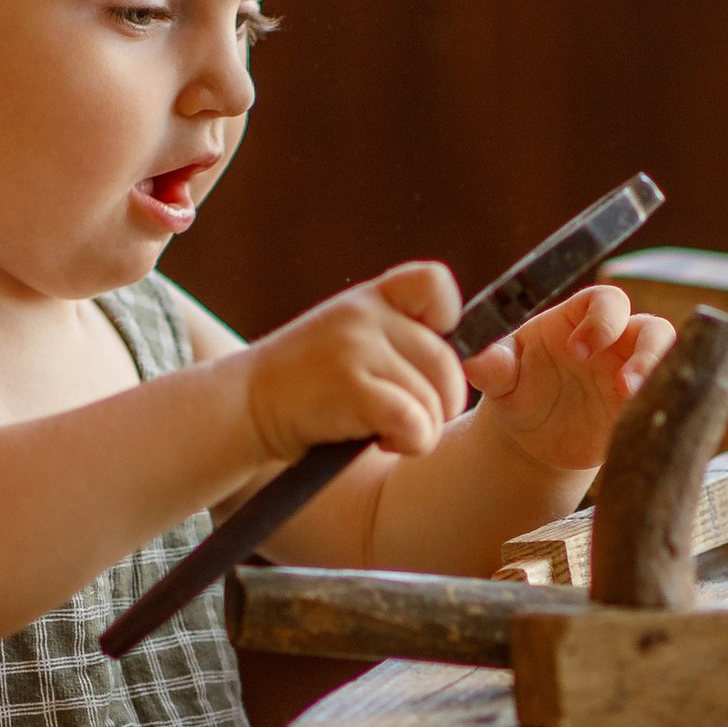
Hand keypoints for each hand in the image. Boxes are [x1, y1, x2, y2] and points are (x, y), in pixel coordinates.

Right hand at [240, 261, 470, 464]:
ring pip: (434, 399)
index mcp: (372, 298)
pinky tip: (380, 441)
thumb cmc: (308, 386)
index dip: (449, 322)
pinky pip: (415, 422)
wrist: (243, 407)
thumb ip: (403, 339)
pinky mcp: (350, 387)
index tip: (425, 355)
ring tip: (381, 430)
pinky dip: (410, 443)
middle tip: (406, 418)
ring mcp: (356, 346)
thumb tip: (484, 358)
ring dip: (420, 430)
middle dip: (440, 403)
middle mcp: (365, 314)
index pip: (435, 283)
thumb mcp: (352, 340)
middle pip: (448, 362)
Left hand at [465, 284, 672, 476]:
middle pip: (652, 328)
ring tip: (634, 402)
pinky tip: (645, 425)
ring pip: (669, 362)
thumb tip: (475, 359)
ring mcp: (634, 375)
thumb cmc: (518, 395)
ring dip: (660, 378)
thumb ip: (492, 366)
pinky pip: (667, 401)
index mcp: (579, 321)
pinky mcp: (643, 408)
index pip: (606, 300)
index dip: (601, 319)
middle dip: (645, 351)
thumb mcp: (501, 381)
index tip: (578, 350)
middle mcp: (615, 343)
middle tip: (621, 384)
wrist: (532, 443)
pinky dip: (665, 407)